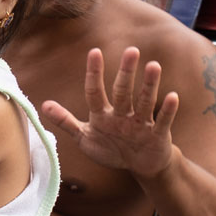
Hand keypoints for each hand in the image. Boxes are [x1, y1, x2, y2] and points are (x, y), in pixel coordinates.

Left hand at [42, 47, 178, 179]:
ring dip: (149, 85)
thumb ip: (66, 122)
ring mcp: (140, 123)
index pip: (95, 91)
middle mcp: (122, 114)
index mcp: (102, 114)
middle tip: (132, 50)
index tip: (94, 52)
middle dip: (126, 72)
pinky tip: (172, 96)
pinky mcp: (157, 135)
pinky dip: (167, 110)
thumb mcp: (85, 138)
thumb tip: (43, 105)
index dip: (94, 73)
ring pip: (144, 102)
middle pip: (122, 91)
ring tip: (153, 66)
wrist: (139, 165)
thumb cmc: (111, 148)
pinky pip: (162, 121)